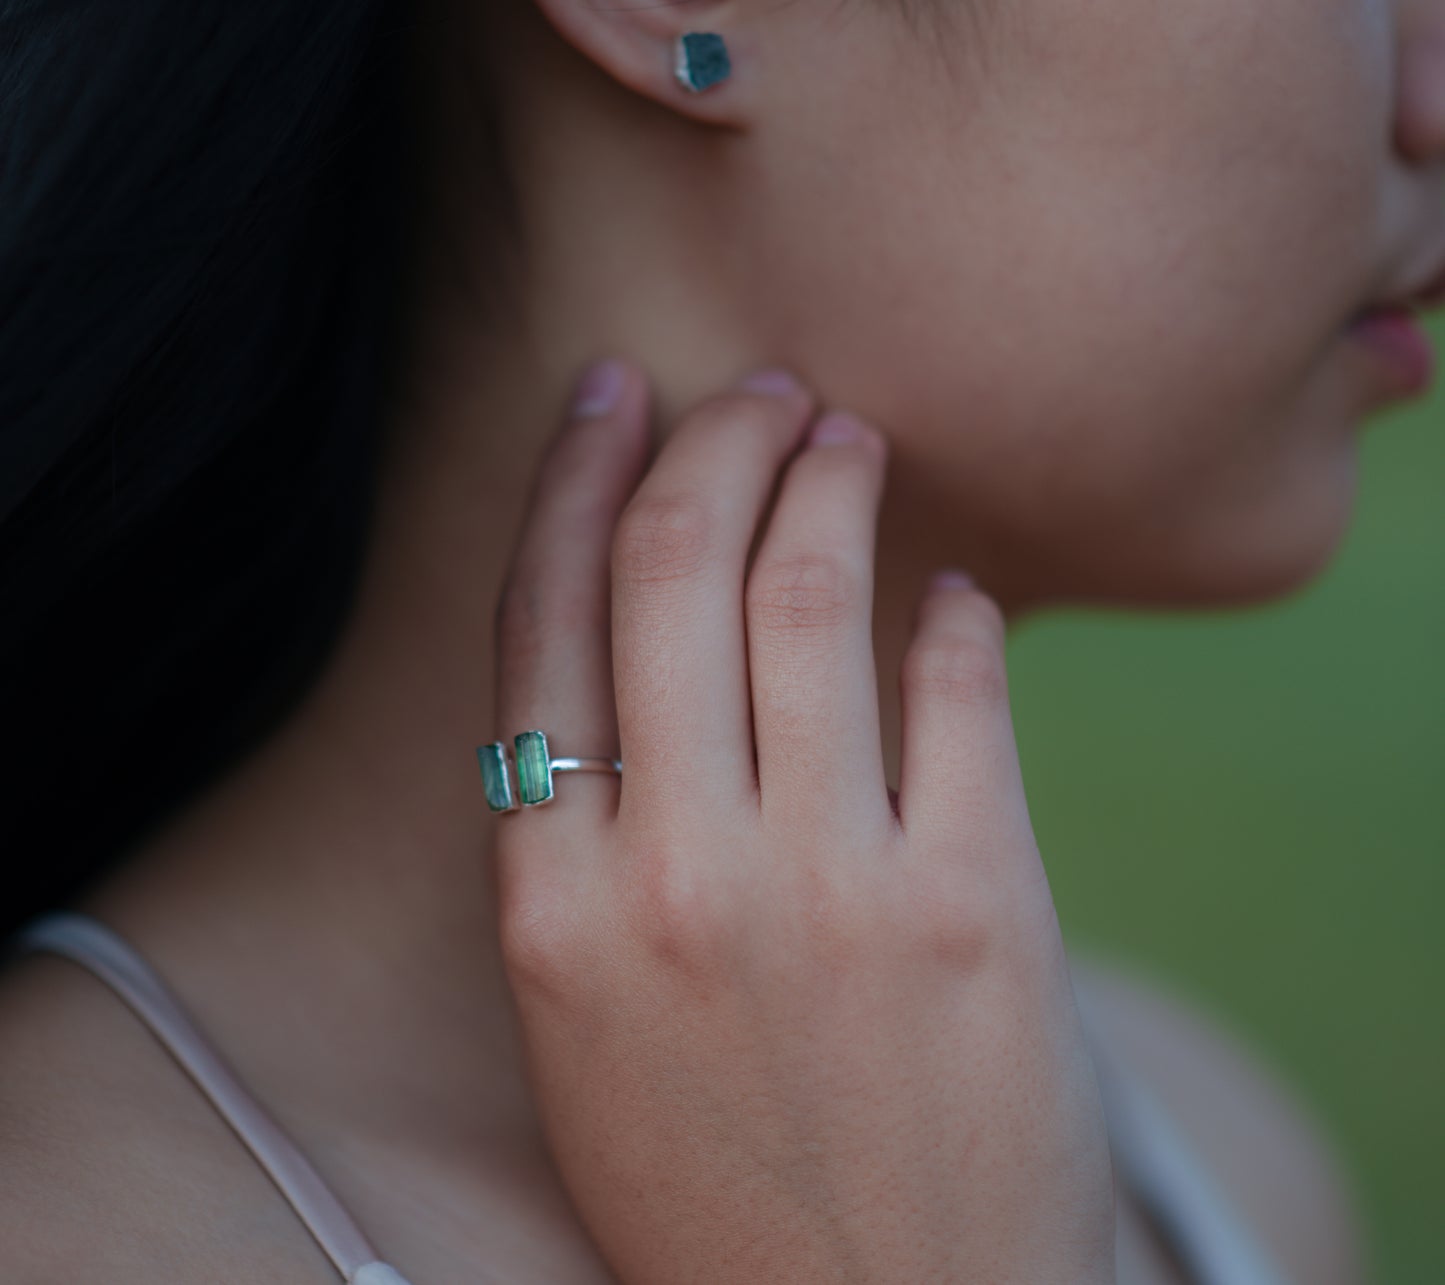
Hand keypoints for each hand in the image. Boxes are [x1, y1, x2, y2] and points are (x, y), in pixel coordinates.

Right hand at [488, 360, 1115, 1284]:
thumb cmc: (718, 1171)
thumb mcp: (589, 1014)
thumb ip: (597, 834)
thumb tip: (663, 641)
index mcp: (551, 904)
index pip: (539, 622)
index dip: (570, 480)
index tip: (610, 395)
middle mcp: (672, 878)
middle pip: (672, 571)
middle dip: (715, 440)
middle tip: (760, 391)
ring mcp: (826, 892)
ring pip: (812, 597)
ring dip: (833, 484)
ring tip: (851, 438)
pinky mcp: (972, 910)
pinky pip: (960, 691)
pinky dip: (956, 613)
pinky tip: (954, 593)